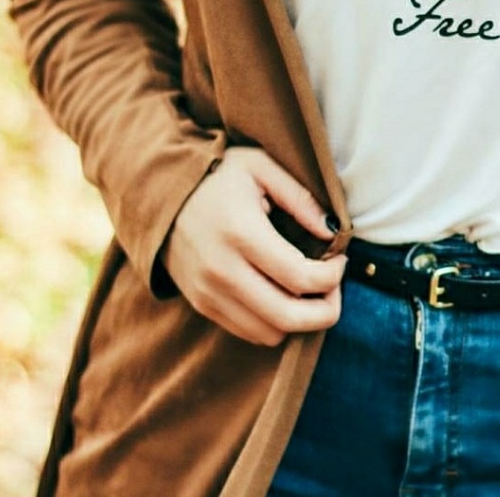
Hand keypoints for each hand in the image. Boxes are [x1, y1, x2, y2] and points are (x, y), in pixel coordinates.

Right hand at [161, 146, 346, 345]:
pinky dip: (274, 322)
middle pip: (288, 317)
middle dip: (326, 311)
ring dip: (300, 319)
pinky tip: (283, 294)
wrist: (159, 192)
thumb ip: (301, 197)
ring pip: (270, 332)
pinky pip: (248, 332)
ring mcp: (208, 293)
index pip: (300, 277)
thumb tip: (333, 233)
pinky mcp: (202, 305)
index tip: (340, 259)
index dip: (333, 276)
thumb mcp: (261, 166)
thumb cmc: (218, 175)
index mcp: (241, 233)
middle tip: (335, 288)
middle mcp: (222, 271)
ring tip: (309, 290)